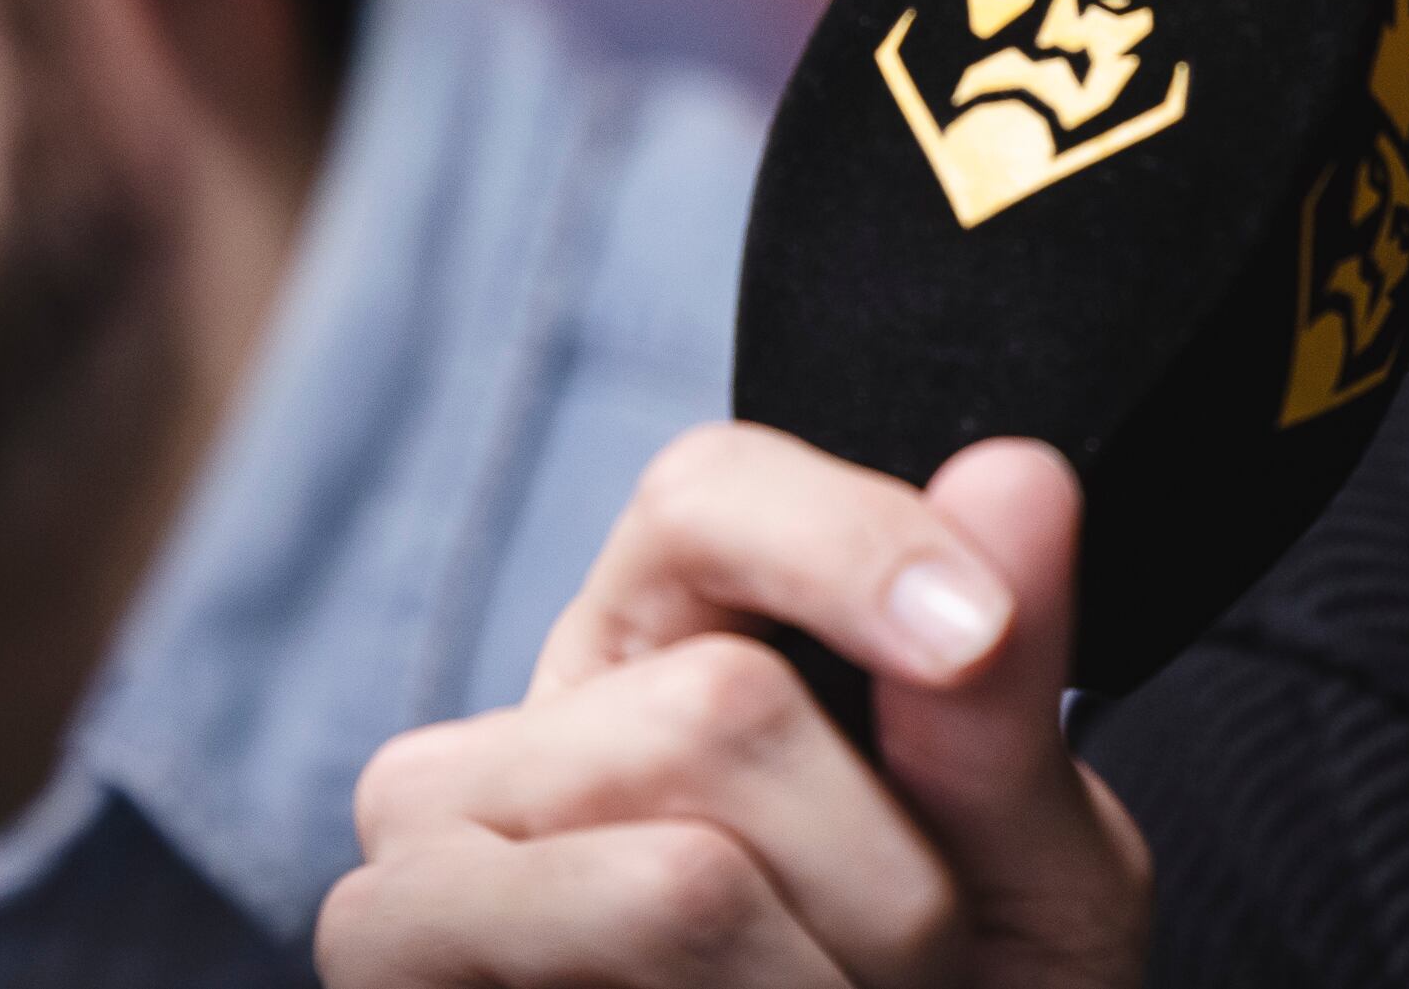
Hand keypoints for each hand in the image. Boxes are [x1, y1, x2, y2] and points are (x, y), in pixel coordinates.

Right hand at [319, 426, 1153, 987]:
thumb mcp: (1024, 863)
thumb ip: (1001, 697)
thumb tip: (1019, 470)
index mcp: (690, 631)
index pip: (711, 491)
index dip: (848, 544)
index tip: (976, 639)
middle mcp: (548, 712)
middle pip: (720, 706)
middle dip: (885, 878)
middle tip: (913, 966)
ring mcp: (438, 838)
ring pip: (677, 873)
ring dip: (822, 982)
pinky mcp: (384, 945)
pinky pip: (604, 934)